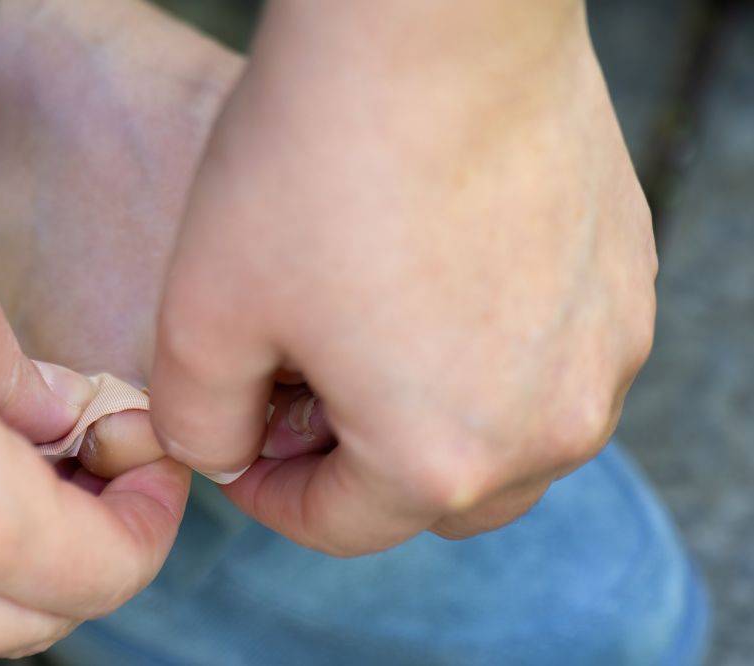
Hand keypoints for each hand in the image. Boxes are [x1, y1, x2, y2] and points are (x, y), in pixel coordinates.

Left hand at [152, 1, 656, 553]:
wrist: (432, 24)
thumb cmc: (312, 167)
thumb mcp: (202, 316)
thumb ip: (198, 422)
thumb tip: (225, 454)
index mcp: (442, 459)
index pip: (340, 525)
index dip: (269, 492)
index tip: (238, 441)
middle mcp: (549, 427)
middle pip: (434, 496)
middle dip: (356, 466)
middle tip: (296, 394)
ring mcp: (603, 350)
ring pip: (505, 433)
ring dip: (430, 412)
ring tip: (363, 335)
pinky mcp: (628, 278)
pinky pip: (553, 355)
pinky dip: (491, 349)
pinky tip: (432, 280)